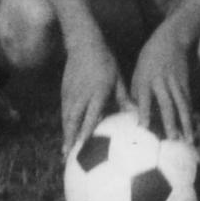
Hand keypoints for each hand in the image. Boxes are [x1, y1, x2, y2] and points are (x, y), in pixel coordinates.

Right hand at [60, 38, 122, 156]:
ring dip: (65, 135)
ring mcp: (70, 93)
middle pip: (73, 120)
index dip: (86, 130)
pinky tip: (66, 135)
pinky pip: (64, 111)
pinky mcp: (64, 91)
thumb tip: (135, 113)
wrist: (84, 44)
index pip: (90, 114)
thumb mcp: (117, 78)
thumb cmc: (105, 61)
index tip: (84, 145)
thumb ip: (123, 97)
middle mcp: (81, 95)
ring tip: (65, 152)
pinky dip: (64, 125)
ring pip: (66, 118)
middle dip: (70, 139)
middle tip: (69, 156)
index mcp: (97, 92)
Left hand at [130, 27, 194, 141]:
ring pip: (182, 106)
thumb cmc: (148, 60)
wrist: (170, 40)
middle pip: (167, 104)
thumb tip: (132, 116)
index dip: (144, 112)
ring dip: (186, 124)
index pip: (144, 98)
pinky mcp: (185, 84)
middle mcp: (161, 82)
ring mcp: (175, 83)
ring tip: (188, 140)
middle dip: (170, 122)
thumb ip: (135, 94)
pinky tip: (192, 130)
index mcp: (145, 80)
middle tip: (173, 139)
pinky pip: (188, 102)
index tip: (144, 127)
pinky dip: (190, 117)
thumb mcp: (137, 73)